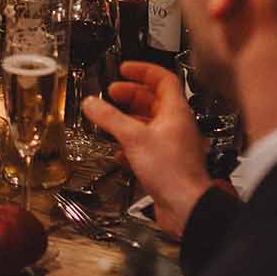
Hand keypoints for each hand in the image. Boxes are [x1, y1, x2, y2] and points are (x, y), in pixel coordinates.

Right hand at [81, 60, 212, 234]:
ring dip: (128, 120)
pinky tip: (119, 153)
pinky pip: (146, 147)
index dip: (143, 71)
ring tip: (109, 120)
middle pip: (153, 101)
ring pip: (148, 124)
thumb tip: (91, 103)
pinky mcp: (165, 164)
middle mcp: (176, 126)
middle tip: (112, 93)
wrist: (185, 206)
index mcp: (176, 112)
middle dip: (131, 95)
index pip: (163, 79)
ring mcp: (172, 145)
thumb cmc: (171, 171)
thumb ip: (110, 118)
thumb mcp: (134, 138)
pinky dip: (130, 145)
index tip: (125, 68)